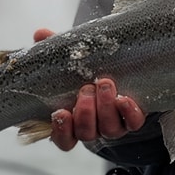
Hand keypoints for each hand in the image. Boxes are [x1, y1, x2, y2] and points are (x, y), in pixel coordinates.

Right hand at [33, 28, 146, 150]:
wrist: (125, 68)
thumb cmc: (89, 70)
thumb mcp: (70, 61)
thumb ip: (54, 51)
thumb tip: (40, 35)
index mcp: (74, 120)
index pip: (64, 139)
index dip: (61, 131)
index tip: (60, 113)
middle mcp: (94, 127)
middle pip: (86, 133)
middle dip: (85, 113)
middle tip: (86, 89)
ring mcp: (115, 124)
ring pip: (109, 129)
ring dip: (105, 108)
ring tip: (104, 84)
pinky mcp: (134, 118)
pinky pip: (133, 123)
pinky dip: (129, 113)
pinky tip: (125, 99)